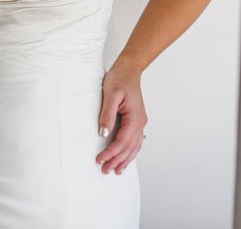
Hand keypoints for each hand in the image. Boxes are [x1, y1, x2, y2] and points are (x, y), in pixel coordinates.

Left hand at [95, 60, 147, 174]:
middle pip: (130, 147)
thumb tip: (104, 133)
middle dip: (117, 160)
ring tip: (117, 171)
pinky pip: (136, 140)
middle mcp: (140, 121)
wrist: (129, 69)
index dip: (111, 152)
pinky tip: (126, 158)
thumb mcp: (111, 94)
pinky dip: (131, 151)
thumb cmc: (120, 78)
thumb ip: (107, 114)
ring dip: (126, 159)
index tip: (100, 160)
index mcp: (135, 117)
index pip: (123, 141)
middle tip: (105, 170)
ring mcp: (140, 121)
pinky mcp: (136, 120)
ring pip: (135, 146)